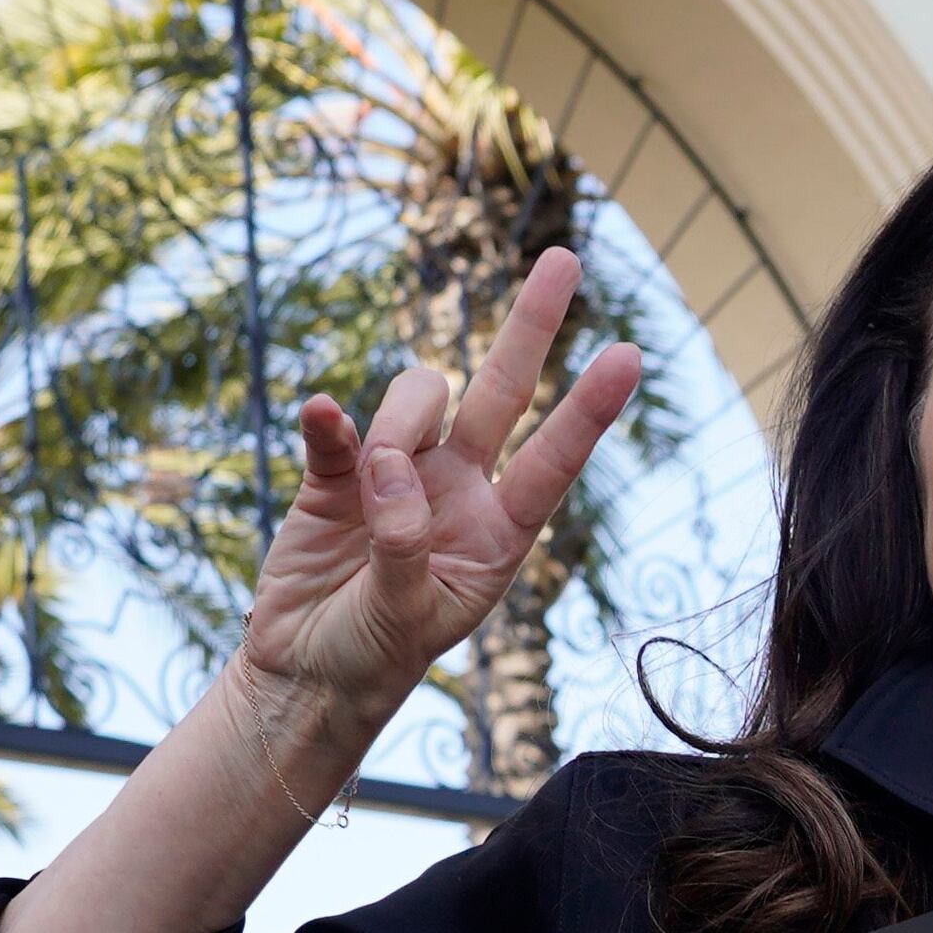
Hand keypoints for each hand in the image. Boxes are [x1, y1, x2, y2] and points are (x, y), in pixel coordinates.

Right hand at [239, 250, 642, 727]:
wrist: (303, 675)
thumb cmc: (374, 658)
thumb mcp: (405, 616)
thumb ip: (405, 542)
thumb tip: (390, 463)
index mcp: (500, 532)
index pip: (553, 460)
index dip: (588, 409)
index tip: (629, 353)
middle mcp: (459, 489)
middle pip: (502, 391)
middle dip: (531, 326)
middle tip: (563, 258)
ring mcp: (396, 473)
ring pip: (417, 398)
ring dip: (400, 421)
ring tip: (372, 484)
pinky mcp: (335, 472)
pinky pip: (340, 426)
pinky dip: (330, 419)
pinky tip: (319, 416)